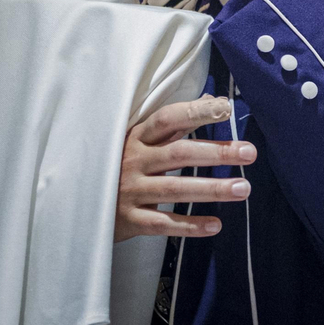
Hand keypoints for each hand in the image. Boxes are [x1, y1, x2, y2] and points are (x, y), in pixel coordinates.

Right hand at [115, 96, 257, 242]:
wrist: (74, 203)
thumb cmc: (117, 164)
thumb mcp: (140, 140)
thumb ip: (176, 123)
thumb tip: (215, 99)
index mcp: (136, 137)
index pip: (168, 119)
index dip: (197, 112)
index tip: (226, 108)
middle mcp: (132, 161)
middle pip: (179, 154)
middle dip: (216, 152)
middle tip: (250, 152)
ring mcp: (129, 191)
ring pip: (175, 189)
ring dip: (211, 189)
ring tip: (242, 188)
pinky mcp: (128, 220)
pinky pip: (163, 223)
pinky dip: (190, 225)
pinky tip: (216, 225)